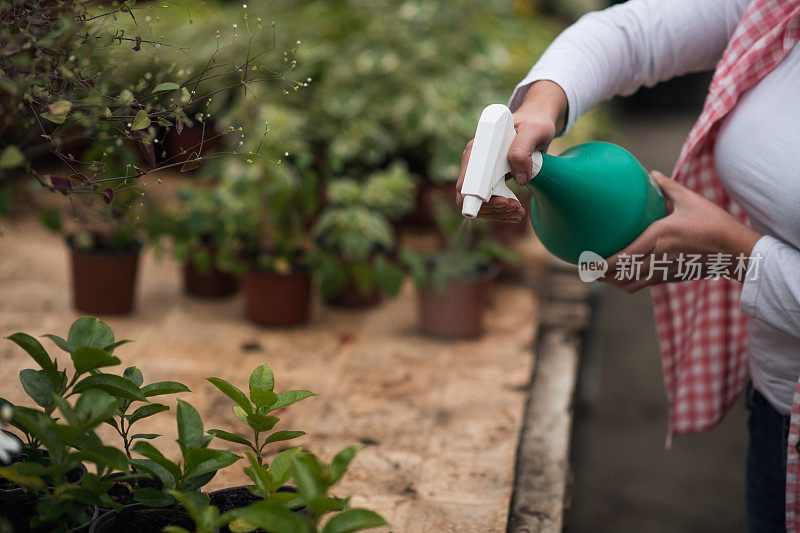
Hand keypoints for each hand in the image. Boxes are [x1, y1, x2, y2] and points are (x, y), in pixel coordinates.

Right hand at [456, 80, 567, 222]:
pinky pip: (488, 204)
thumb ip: (523, 150)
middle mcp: (474, 162)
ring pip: (478, 205)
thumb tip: (519, 179)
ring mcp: (481, 172)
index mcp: (478, 149)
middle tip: (517, 208)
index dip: (482, 199)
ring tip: (519, 211)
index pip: (466, 184)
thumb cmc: (535, 123)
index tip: (505, 200)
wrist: (538, 123)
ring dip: (498, 213)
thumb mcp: (534, 130)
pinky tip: (517, 211)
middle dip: (493, 209)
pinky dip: (501, 212)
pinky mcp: (490, 180)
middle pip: (470, 199)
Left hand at [602, 171, 762, 292]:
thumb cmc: (713, 222)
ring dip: (614, 281)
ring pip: (631, 284)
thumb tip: (652, 173)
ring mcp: (664, 270)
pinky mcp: (671, 277)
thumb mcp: (690, 200)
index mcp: (659, 237)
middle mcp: (658, 257)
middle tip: (585, 269)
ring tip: (600, 274)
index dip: (602, 263)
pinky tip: (622, 275)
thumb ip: (668, 187)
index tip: (586, 262)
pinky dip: (629, 282)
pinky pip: (643, 284)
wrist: (736, 250)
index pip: (623, 256)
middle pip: (621, 274)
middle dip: (601, 274)